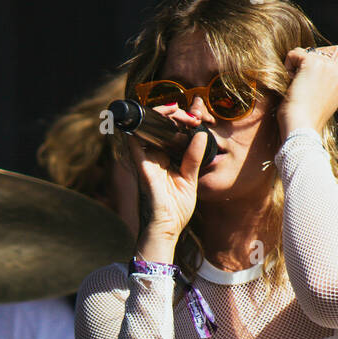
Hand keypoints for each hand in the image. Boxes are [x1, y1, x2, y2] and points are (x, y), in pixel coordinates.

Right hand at [127, 105, 209, 260]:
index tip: (196, 119)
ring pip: (146, 127)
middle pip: (157, 126)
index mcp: (165, 160)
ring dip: (160, 114)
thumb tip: (202, 135)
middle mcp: (153, 157)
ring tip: (177, 110)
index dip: (180, 120)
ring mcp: (146, 161)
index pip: (168, 132)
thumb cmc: (176, 210)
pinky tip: (159, 116)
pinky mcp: (142, 166)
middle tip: (191, 114)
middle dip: (172, 113)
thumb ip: (194, 158)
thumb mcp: (190, 179)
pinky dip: (143, 126)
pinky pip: (135, 141)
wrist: (167, 229)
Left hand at [278, 45, 337, 137]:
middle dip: (308, 61)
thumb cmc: (306, 119)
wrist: (301, 129)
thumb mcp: (323, 97)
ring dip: (297, 65)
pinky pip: (295, 53)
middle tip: (301, 81)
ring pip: (307, 52)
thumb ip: (324, 79)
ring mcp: (328, 66)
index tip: (312, 73)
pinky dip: (288, 64)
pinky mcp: (313, 64)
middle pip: (322, 50)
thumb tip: (307, 65)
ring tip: (295, 86)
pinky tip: (289, 82)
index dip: (324, 56)